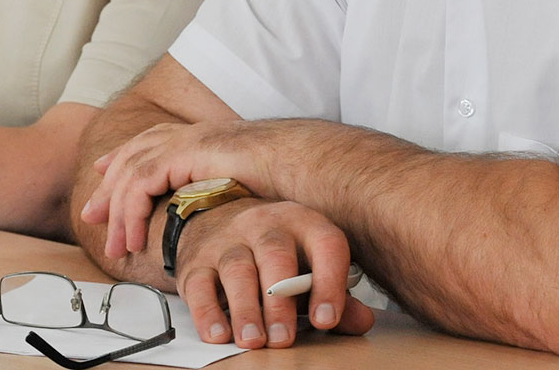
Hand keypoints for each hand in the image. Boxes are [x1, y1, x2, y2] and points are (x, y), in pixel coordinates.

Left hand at [82, 120, 282, 259]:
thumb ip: (232, 198)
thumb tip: (228, 220)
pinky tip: (131, 238)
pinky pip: (143, 182)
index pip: (155, 143)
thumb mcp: (252, 190)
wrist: (310, 167)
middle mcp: (195, 135)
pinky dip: (131, 211)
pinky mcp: (186, 154)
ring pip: (132, 170)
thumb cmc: (295, 183)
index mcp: (208, 139)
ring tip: (114, 246)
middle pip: (135, 153)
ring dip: (117, 210)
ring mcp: (190, 140)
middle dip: (109, 183)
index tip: (106, 173)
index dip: (127, 157)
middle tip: (91, 214)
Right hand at [172, 197, 373, 348]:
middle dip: (279, 302)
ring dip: (245, 309)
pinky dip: (207, 312)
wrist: (216, 218)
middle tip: (283, 339)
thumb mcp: (308, 264)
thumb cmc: (274, 251)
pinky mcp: (196, 260)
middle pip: (275, 256)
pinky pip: (199, 284)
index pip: (325, 243)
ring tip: (253, 341)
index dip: (329, 282)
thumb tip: (362, 321)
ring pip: (237, 269)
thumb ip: (335, 294)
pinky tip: (218, 333)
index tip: (326, 319)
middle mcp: (265, 224)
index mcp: (303, 222)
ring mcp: (228, 239)